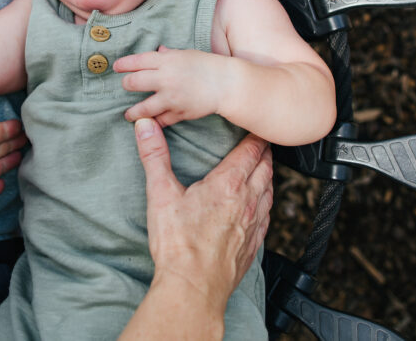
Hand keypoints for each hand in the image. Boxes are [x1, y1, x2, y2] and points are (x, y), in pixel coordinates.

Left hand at [116, 46, 223, 126]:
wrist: (226, 84)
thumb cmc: (207, 65)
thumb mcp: (186, 54)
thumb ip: (169, 55)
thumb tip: (157, 52)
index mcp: (166, 61)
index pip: (137, 61)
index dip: (123, 64)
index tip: (116, 67)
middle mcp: (165, 79)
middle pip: (133, 83)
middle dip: (126, 84)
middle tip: (125, 86)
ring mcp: (171, 98)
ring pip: (143, 108)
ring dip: (133, 112)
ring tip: (128, 114)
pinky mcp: (178, 113)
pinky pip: (161, 120)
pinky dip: (155, 122)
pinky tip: (150, 123)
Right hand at [134, 118, 272, 312]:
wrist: (193, 287)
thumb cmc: (178, 244)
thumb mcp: (161, 194)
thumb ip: (154, 156)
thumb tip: (146, 128)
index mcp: (228, 184)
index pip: (250, 152)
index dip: (255, 137)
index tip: (256, 128)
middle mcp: (247, 201)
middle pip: (265, 169)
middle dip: (264, 153)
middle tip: (262, 143)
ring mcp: (253, 224)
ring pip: (269, 191)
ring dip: (268, 176)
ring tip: (263, 169)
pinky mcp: (253, 245)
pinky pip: (267, 217)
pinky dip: (267, 203)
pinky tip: (261, 206)